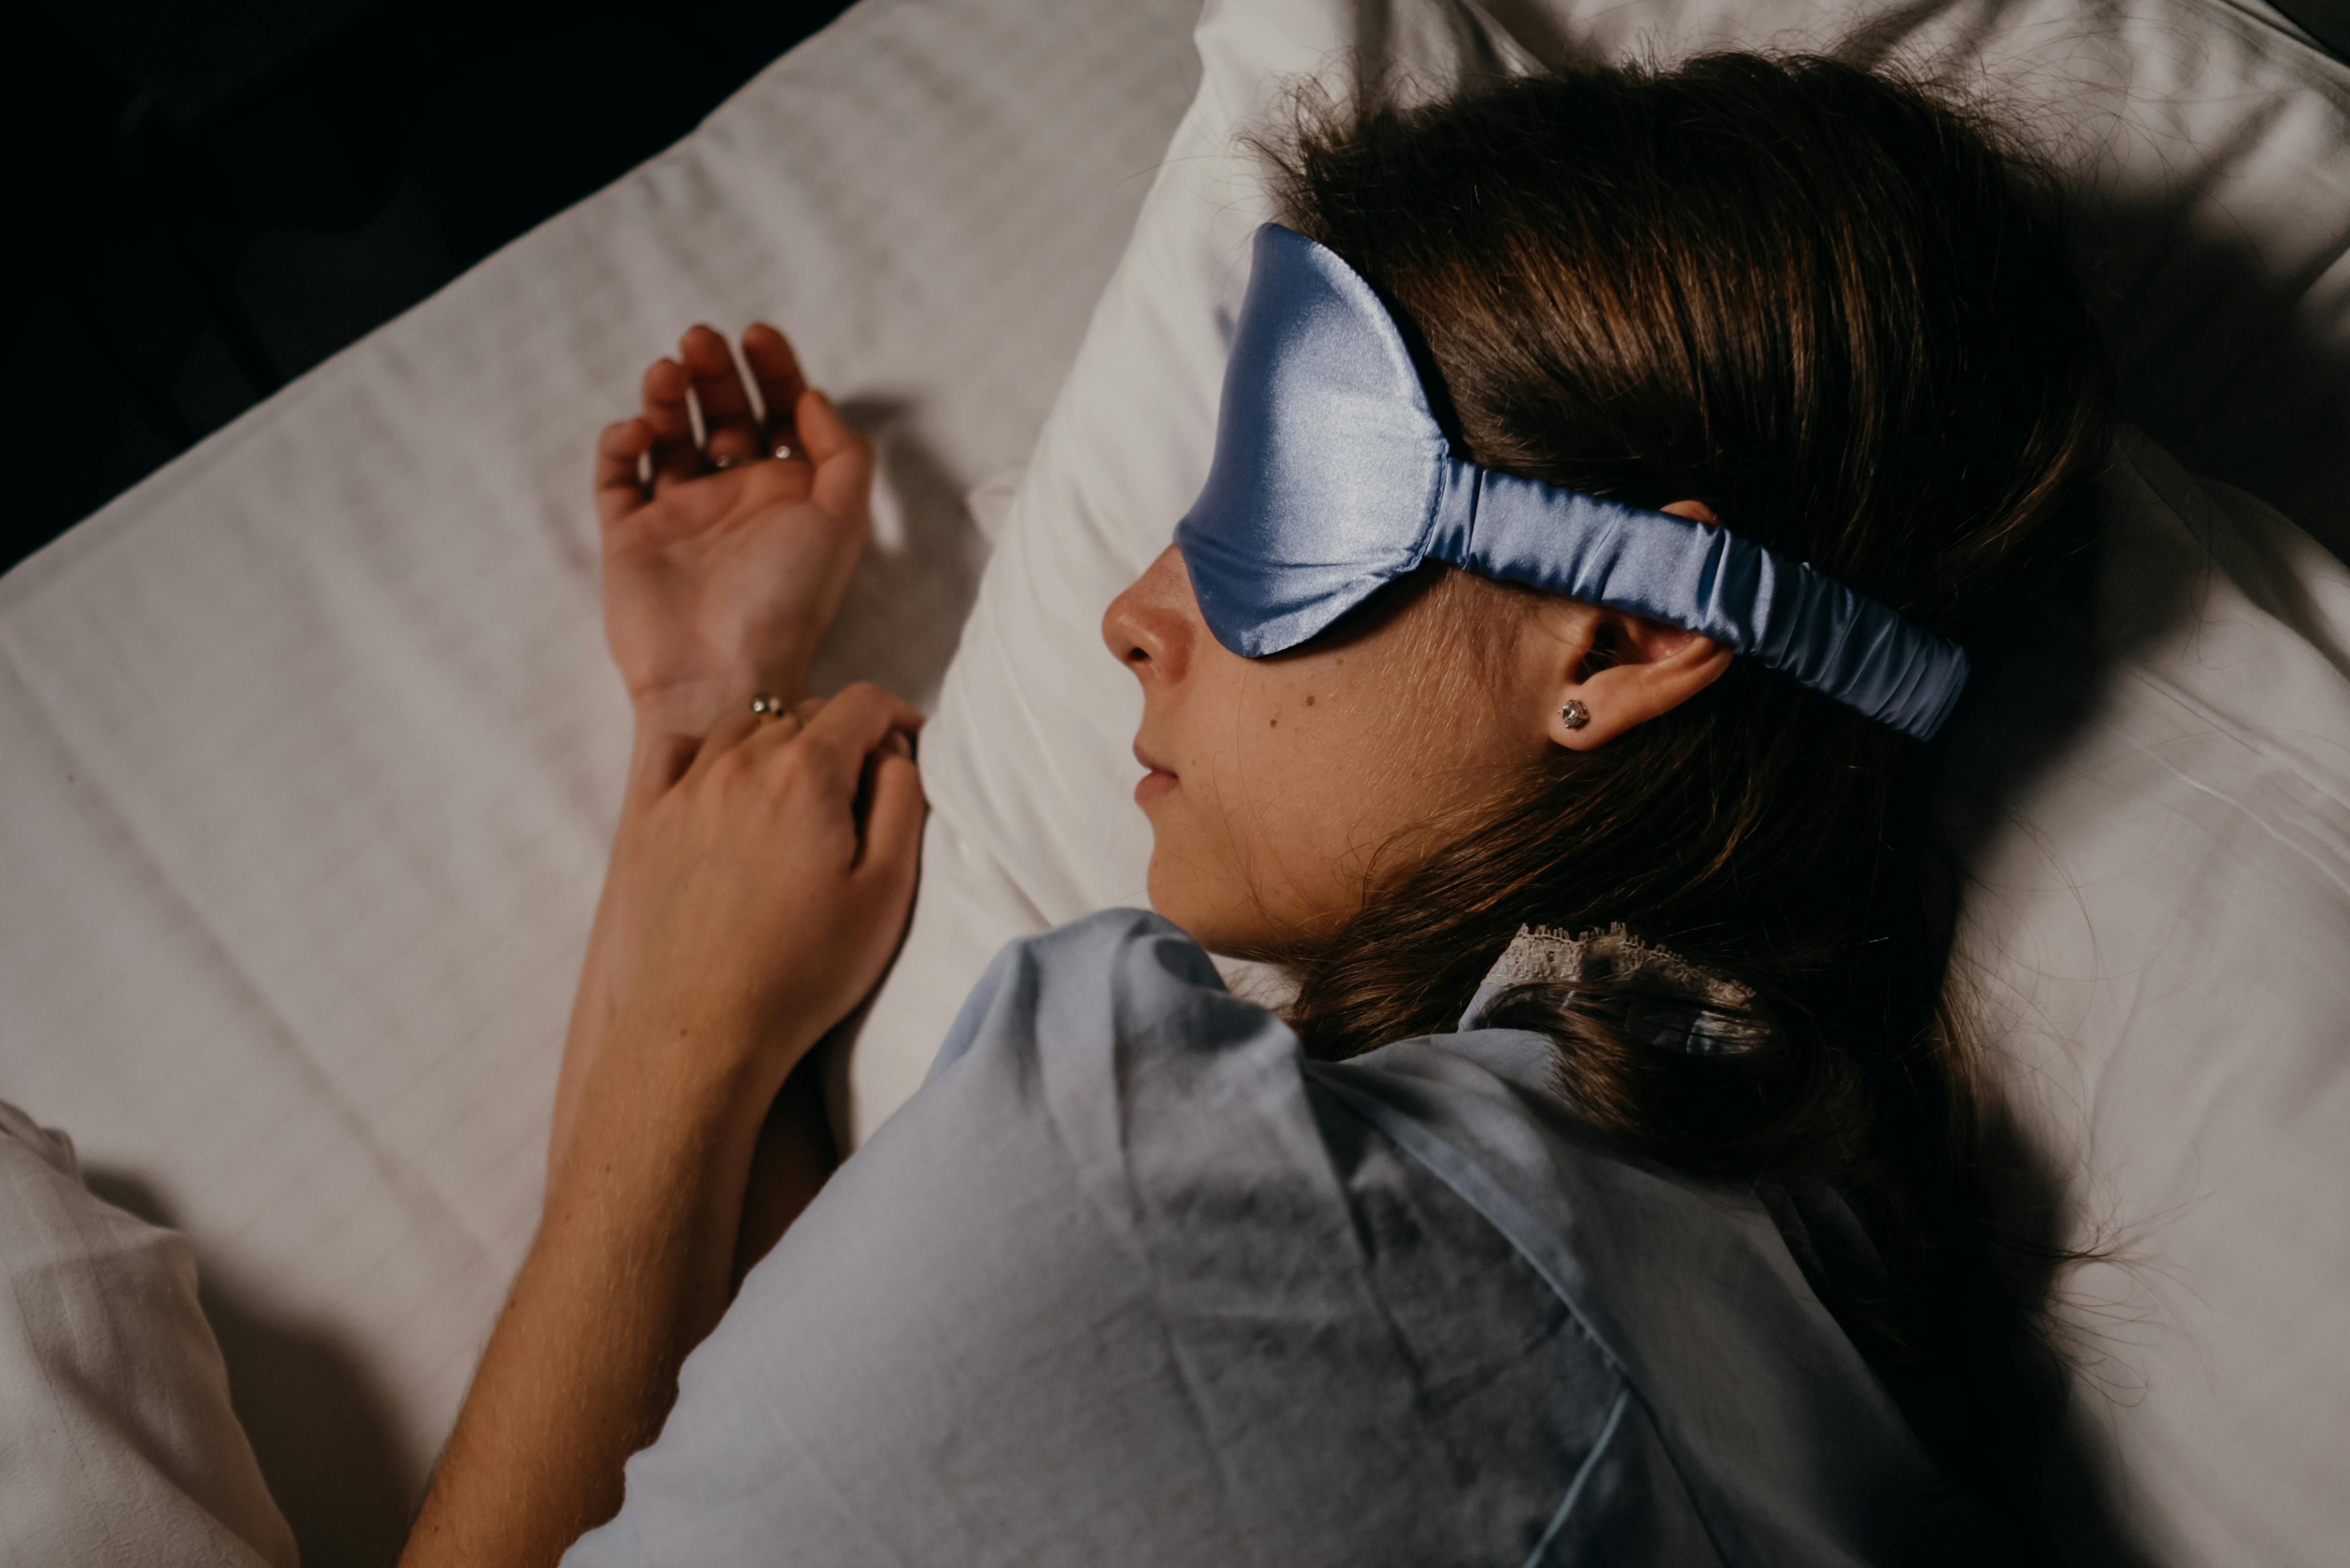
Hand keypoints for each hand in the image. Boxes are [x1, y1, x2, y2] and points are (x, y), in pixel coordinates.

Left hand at [585, 683, 925, 1135]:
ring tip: (796, 794)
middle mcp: (740, 764)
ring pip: (742, 727)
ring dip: (778, 743)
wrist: (702, 1032)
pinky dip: (707, 753)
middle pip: (803, 713)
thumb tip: (894, 751)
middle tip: (859, 792)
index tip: (907, 748)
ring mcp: (685, 791)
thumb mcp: (887, 891)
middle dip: (841, 738)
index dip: (896, 716)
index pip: (862, 703)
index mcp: (807, 774)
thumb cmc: (805, 971)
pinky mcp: (646, 824)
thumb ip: (902, 802)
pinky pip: (675, 754)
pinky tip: (725, 787)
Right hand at [594, 324, 872, 737]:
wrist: (720, 673)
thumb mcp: (843, 523)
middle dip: (712, 371)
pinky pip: (617, 473)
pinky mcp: (629, 533)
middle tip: (700, 341)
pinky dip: (623, 442)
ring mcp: (679, 515)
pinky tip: (640, 432)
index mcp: (787, 494)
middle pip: (720, 411)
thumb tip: (814, 398)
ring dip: (665, 394)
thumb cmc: (788, 603)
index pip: (780, 412)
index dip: (772, 368)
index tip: (756, 335)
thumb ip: (843, 454)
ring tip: (666, 373)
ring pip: (667, 433)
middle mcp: (734, 498)